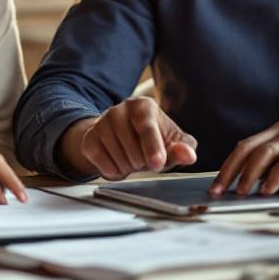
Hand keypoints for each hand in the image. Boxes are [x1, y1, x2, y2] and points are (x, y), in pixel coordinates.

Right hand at [60, 97, 197, 180]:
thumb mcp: (172, 141)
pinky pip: (104, 167)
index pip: (147, 128)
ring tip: (131, 158)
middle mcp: (119, 110)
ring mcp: (101, 123)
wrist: (120, 136)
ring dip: (130, 169)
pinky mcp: (89, 139)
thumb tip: (188, 156)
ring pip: (120, 161)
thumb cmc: (153, 138)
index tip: (158, 163)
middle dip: (143, 163)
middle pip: (134, 151)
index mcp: (143, 106)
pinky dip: (115, 173)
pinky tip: (118, 162)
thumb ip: (182, 148)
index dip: (154, 148)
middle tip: (144, 157)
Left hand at [211, 121, 278, 196]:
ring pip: (271, 155)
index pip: (244, 146)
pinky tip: (270, 190)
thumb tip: (238, 183)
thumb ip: (266, 163)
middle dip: (237, 173)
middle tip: (228, 192)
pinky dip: (278, 178)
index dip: (228, 167)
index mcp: (276, 131)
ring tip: (247, 192)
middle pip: (255, 150)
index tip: (216, 187)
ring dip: (255, 175)